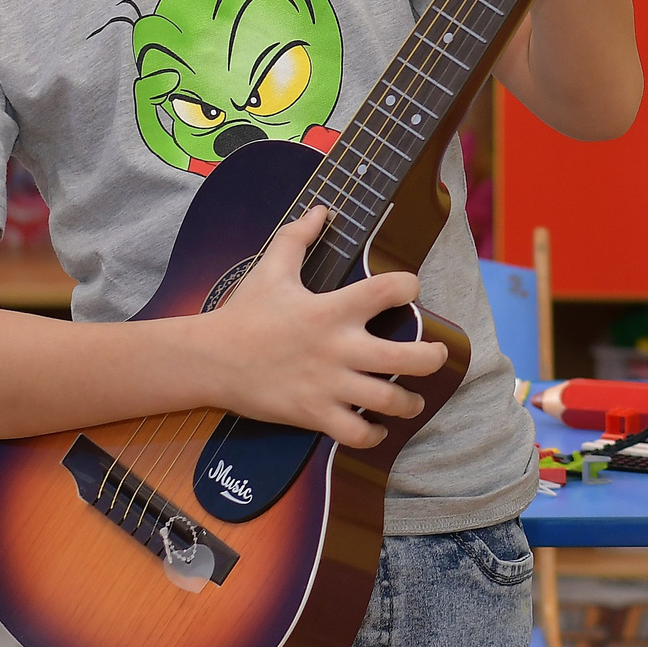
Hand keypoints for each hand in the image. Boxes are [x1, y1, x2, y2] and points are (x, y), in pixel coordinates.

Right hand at [189, 207, 447, 447]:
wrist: (210, 359)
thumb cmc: (244, 314)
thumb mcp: (271, 269)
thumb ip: (298, 238)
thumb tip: (321, 211)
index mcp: (332, 310)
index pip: (390, 290)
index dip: (409, 286)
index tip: (408, 291)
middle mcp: (338, 349)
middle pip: (408, 358)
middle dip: (433, 358)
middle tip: (437, 355)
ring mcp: (328, 385)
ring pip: (389, 402)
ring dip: (409, 402)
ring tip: (411, 399)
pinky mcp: (314, 414)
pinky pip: (356, 434)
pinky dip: (372, 435)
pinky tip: (375, 427)